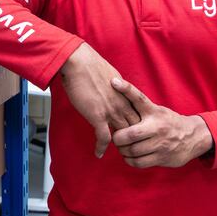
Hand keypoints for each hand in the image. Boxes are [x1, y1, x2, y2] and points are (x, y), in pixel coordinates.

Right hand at [59, 43, 140, 158]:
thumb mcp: (110, 74)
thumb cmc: (89, 64)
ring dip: (121, 145)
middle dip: (133, 138)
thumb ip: (114, 85)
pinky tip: (98, 153)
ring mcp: (112, 111)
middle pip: (135, 126)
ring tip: (118, 153)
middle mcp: (122, 103)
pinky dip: (101, 147)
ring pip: (123, 135)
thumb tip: (113, 87)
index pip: (138, 113)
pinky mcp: (98, 116)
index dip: (137, 124)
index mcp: (125, 93)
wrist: (79, 62)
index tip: (134, 131)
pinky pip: (104, 138)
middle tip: (130, 147)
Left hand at [110, 78, 213, 167]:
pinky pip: (139, 162)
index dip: (126, 89)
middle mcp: (158, 127)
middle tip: (116, 137)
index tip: (114, 82)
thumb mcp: (156, 110)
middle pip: (131, 134)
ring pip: (133, 150)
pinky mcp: (162, 158)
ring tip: (122, 147)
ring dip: (123, 150)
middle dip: (118, 138)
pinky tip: (129, 156)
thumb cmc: (168, 121)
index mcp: (154, 112)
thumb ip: (138, 105)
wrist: (193, 136)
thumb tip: (116, 87)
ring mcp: (161, 144)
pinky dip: (130, 160)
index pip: (139, 98)